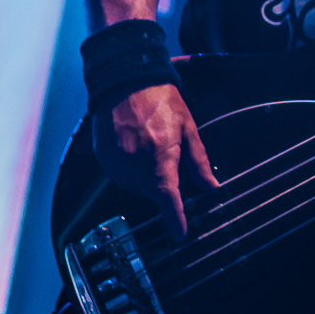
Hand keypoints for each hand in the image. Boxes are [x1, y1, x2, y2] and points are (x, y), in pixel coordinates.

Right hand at [92, 81, 218, 240]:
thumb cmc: (160, 100)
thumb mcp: (188, 127)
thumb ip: (198, 161)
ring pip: (135, 187)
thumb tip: (211, 185)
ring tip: (149, 149)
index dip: (175, 218)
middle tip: (166, 162)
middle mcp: (136, 161)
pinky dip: (129, 172)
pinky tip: (135, 151)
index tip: (179, 233)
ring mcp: (116, 160)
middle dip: (162, 186)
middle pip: (152, 193)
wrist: (126, 80)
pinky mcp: (103, 158)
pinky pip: (119, 177)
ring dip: (145, 179)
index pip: (168, 196)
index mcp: (160, 153)